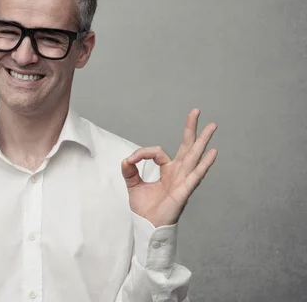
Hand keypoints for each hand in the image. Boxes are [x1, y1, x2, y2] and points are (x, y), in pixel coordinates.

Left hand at [121, 109, 217, 226]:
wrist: (148, 226)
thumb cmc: (145, 209)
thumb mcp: (133, 185)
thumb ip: (130, 171)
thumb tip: (125, 159)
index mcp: (167, 170)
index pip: (158, 152)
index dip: (143, 153)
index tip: (131, 160)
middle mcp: (178, 173)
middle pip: (187, 147)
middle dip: (191, 129)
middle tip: (196, 111)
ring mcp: (183, 181)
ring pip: (194, 157)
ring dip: (203, 141)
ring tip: (212, 126)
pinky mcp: (184, 191)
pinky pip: (196, 176)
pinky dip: (204, 164)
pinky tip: (212, 153)